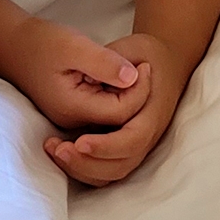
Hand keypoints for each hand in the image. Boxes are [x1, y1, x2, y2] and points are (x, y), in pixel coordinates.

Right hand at [0, 16, 145, 136]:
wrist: (13, 46)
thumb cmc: (42, 42)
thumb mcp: (74, 45)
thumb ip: (103, 62)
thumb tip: (133, 77)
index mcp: (74, 108)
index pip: (122, 112)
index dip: (140, 90)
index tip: (145, 64)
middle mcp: (74, 123)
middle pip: (121, 122)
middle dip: (137, 96)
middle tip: (143, 66)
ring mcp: (73, 122)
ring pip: (114, 122)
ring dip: (128, 98)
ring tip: (131, 71)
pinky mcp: (75, 115)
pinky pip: (105, 116)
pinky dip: (117, 98)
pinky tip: (117, 78)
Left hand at [44, 33, 190, 186]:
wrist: (164, 61)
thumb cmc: (145, 54)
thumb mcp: (131, 47)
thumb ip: (113, 60)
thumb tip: (94, 80)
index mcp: (153, 110)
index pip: (134, 139)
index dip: (107, 145)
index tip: (78, 141)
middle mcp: (149, 133)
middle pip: (123, 164)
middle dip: (88, 163)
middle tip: (59, 149)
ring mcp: (139, 144)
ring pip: (114, 173)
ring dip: (83, 169)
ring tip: (55, 151)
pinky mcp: (125, 147)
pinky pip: (107, 171)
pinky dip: (85, 170)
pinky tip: (62, 154)